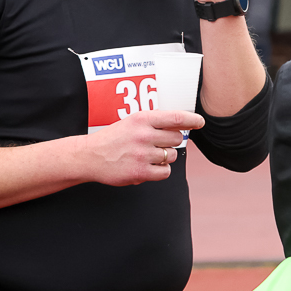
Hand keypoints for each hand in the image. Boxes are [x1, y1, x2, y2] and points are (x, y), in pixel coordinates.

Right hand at [83, 109, 204, 185]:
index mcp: (142, 119)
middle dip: (171, 142)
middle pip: (177, 139)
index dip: (192, 120)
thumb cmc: (114, 138)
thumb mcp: (132, 122)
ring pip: (172, 156)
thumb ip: (155, 122)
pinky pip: (165, 172)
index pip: (176, 118)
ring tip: (148, 155)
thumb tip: (181, 126)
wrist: (90, 156)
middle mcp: (143, 135)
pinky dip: (160, 171)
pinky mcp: (140, 172)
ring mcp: (142, 154)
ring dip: (165, 157)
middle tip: (158, 144)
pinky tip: (148, 166)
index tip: (200, 122)